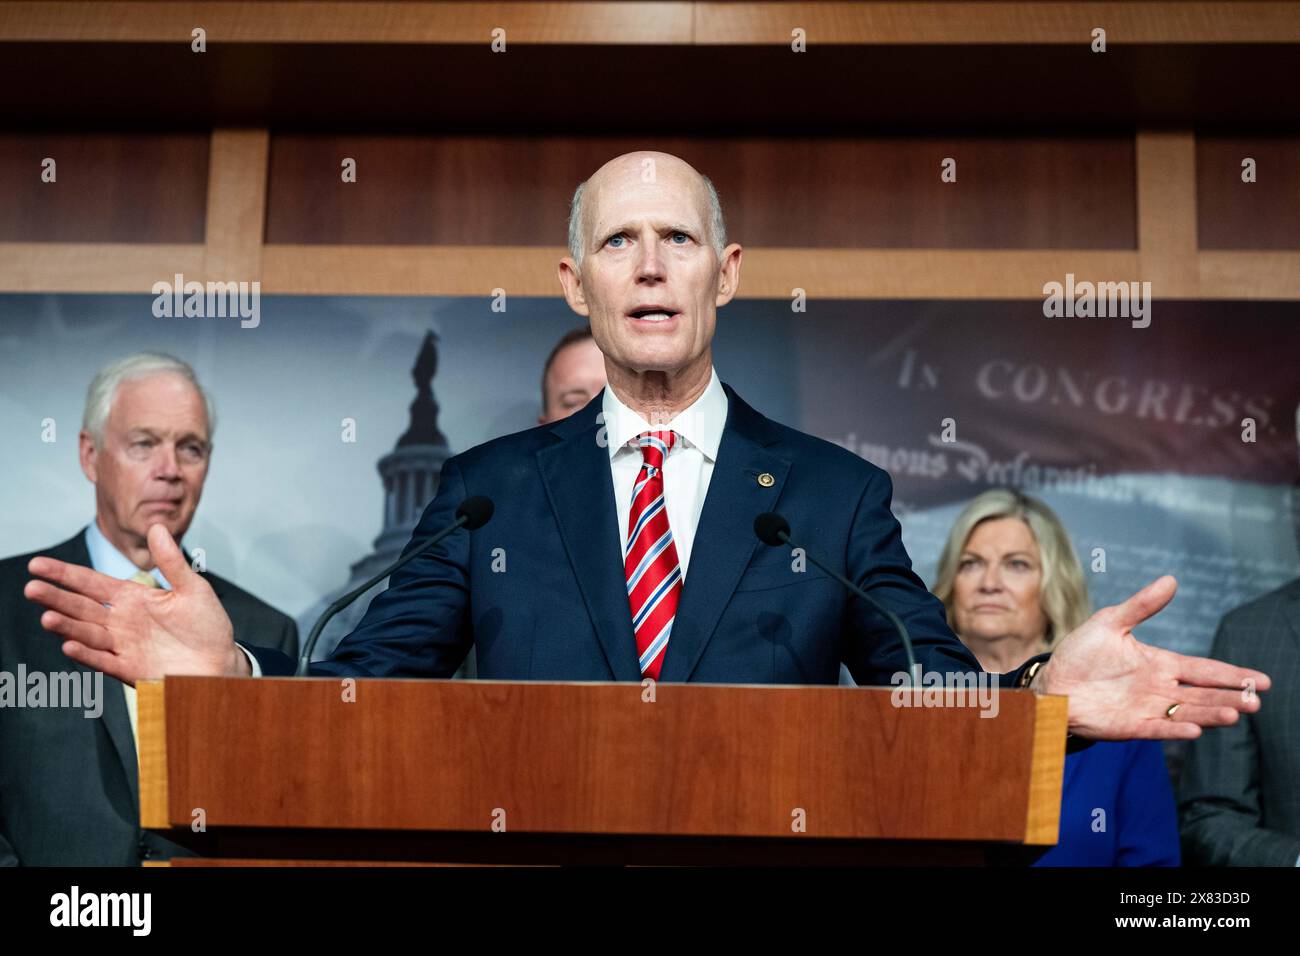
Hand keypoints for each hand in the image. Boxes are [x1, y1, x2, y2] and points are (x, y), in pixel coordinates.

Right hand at [25, 523, 246, 684]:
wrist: (221, 662)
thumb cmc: (207, 624)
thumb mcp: (193, 588)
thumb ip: (172, 562)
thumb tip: (158, 527)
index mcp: (132, 598)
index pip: (91, 583)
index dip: (65, 574)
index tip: (37, 565)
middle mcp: (121, 621)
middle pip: (81, 607)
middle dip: (56, 598)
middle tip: (31, 588)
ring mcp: (123, 645)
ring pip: (88, 633)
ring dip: (67, 626)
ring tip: (47, 617)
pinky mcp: (131, 669)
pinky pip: (104, 661)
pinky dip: (87, 654)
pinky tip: (70, 645)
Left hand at [1035, 575, 1269, 739]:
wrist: (1052, 683)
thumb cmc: (1080, 654)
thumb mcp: (1110, 622)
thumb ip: (1142, 605)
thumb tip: (1171, 579)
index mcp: (1160, 665)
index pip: (1204, 670)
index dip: (1232, 675)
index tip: (1262, 680)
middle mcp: (1159, 689)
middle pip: (1203, 695)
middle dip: (1230, 697)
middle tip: (1255, 700)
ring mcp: (1147, 709)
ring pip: (1187, 713)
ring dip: (1211, 714)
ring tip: (1235, 713)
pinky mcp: (1130, 726)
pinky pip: (1157, 729)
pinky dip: (1175, 730)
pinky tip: (1195, 730)